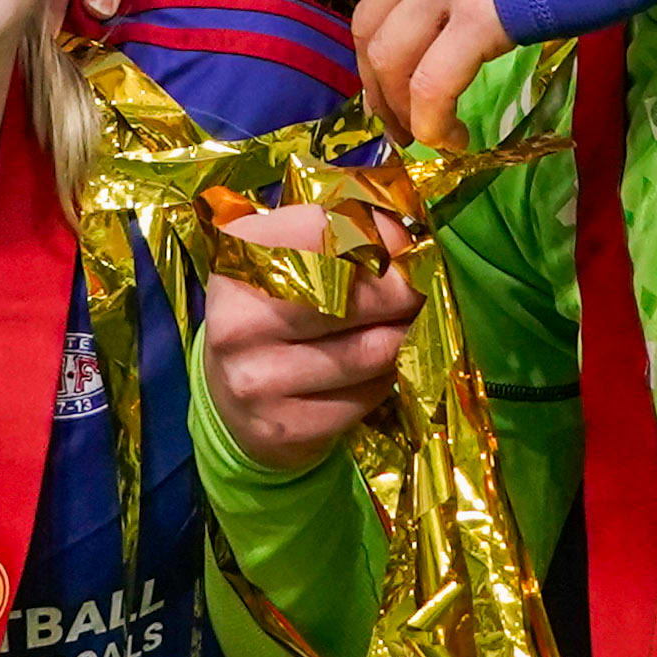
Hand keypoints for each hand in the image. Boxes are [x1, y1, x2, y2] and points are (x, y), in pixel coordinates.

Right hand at [201, 205, 417, 470]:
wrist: (235, 404)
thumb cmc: (280, 313)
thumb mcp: (297, 259)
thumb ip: (349, 235)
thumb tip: (415, 234)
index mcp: (240, 255)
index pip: (330, 229)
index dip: (386, 236)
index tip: (413, 246)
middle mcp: (239, 317)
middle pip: (358, 294)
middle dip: (406, 293)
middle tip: (421, 292)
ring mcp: (256, 378)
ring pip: (372, 351)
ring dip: (402, 338)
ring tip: (402, 328)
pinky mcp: (283, 426)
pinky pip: (367, 395)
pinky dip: (385, 380)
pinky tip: (374, 373)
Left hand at [351, 0, 517, 147]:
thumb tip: (454, 21)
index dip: (379, 50)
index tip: (396, 86)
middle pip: (371, 27)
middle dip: (379, 87)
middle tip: (400, 123)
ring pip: (392, 57)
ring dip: (402, 109)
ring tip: (429, 136)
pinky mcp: (481, 16)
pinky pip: (433, 82)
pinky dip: (432, 120)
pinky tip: (455, 138)